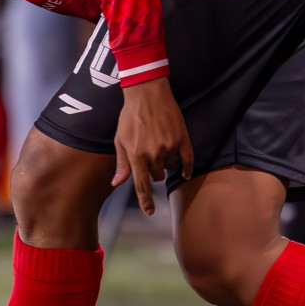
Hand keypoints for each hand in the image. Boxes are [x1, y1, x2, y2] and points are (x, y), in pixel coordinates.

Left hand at [112, 77, 193, 214]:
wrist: (147, 93)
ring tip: (158, 145)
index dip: (146, 202)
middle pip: (157, 176)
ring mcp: (169, 147)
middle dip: (153, 171)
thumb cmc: (129, 117)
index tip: (150, 212)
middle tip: (148, 155)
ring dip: (165, 162)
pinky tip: (185, 172)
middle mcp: (153, 154)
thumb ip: (121, 164)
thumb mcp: (119, 140)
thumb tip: (117, 184)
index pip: (142, 186)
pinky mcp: (182, 139)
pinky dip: (187, 168)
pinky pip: (188, 161)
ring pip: (170, 167)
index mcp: (136, 156)